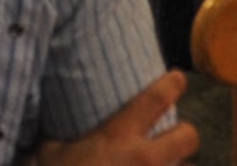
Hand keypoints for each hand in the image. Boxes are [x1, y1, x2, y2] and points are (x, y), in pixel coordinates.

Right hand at [34, 73, 195, 165]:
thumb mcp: (50, 153)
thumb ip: (56, 136)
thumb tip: (48, 119)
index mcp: (118, 136)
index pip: (155, 100)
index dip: (171, 84)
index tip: (177, 78)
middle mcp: (144, 159)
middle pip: (188, 136)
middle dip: (185, 134)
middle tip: (176, 135)